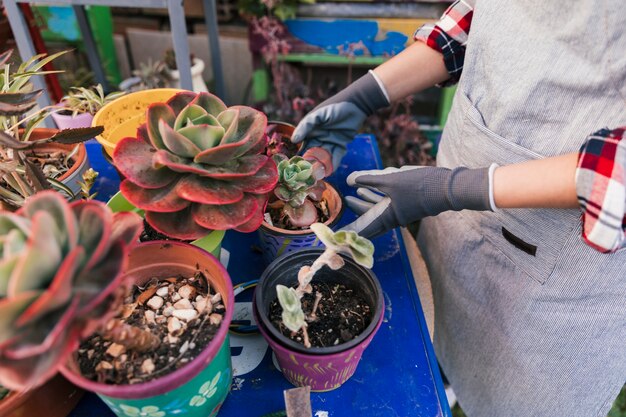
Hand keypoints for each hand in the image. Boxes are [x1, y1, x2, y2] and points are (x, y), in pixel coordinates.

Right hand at [291, 71, 388, 168]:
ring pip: (325, 157)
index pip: (303, 145)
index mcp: (311, 131)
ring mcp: (330, 142)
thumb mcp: (318, 115)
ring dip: (322, 165)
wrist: (356, 105)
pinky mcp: (342, 145)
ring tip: (319, 174)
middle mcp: (319, 138)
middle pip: (314, 154)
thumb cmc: (335, 107)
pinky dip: (333, 163)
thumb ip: (306, 126)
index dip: (301, 155)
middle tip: (309, 173)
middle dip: (312, 163)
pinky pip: (336, 156)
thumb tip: (294, 140)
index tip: (297, 165)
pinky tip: (330, 170)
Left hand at [343, 166, 491, 237]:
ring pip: (379, 208)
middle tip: (345, 202)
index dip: (349, 232)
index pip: (362, 229)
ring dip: (367, 200)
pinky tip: (374, 187)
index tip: (337, 237)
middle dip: (357, 210)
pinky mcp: (408, 204)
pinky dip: (379, 195)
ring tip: (356, 192)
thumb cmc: (419, 186)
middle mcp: (393, 218)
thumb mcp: (390, 179)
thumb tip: (350, 180)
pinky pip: (388, 203)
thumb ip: (368, 179)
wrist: (448, 188)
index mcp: (387, 218)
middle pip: (370, 218)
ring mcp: (401, 212)